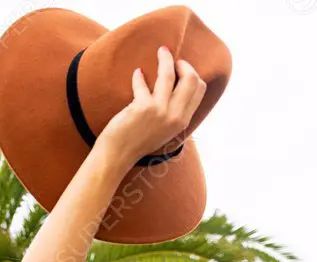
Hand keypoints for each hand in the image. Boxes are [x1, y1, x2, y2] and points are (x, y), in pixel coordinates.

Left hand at [98, 46, 206, 167]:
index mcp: (182, 121)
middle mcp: (175, 116)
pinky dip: (139, 76)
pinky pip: (143, 83)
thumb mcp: (164, 131)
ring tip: (161, 51)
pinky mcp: (142, 108)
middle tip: (172, 58)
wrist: (117, 156)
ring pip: (169, 75)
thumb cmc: (137, 142)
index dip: (192, 74)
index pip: (199, 90)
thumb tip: (176, 89)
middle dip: (183, 64)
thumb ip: (173, 113)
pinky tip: (137, 73)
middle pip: (191, 79)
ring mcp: (160, 111)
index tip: (182, 68)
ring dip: (165, 59)